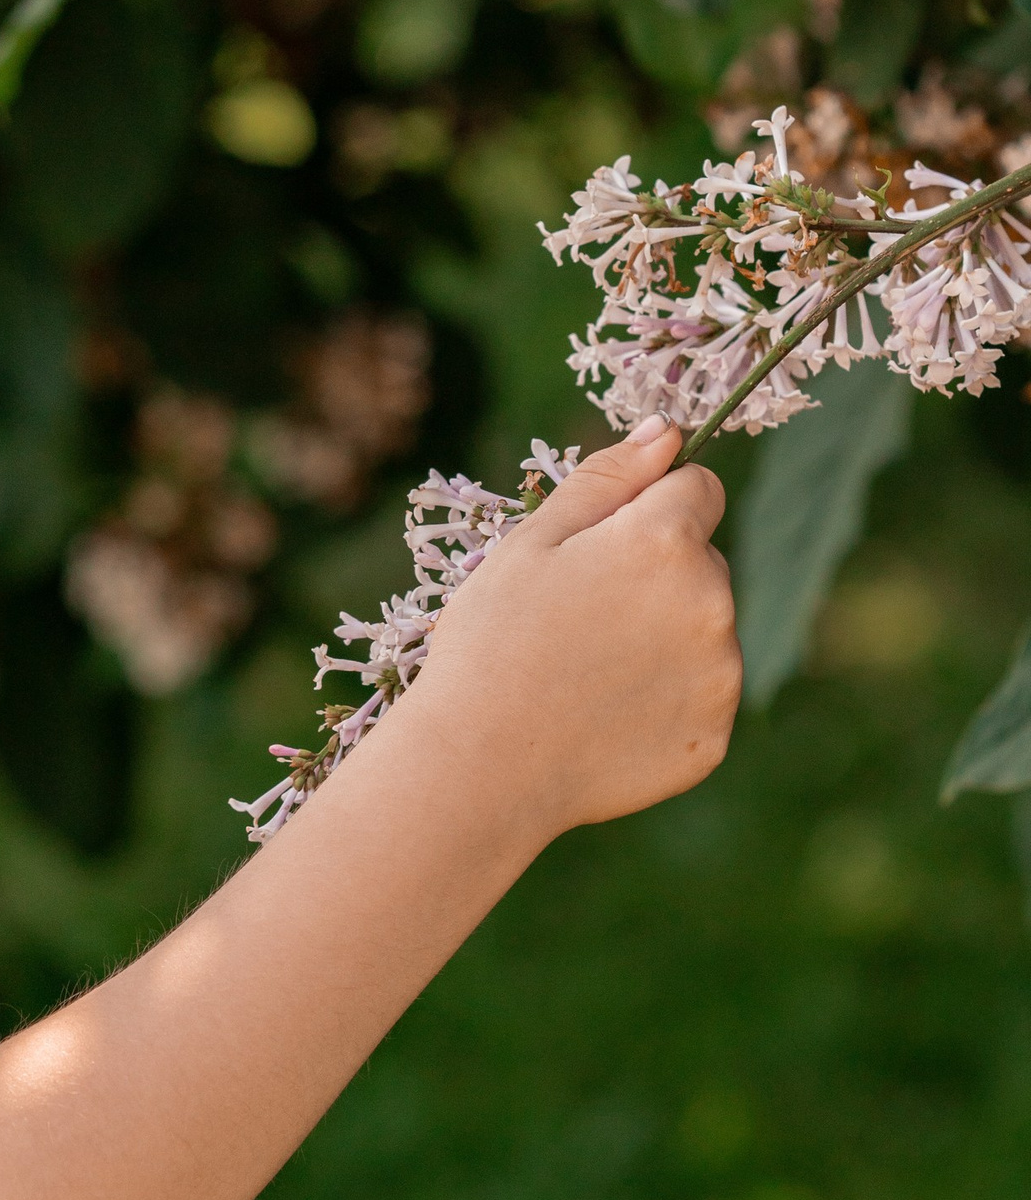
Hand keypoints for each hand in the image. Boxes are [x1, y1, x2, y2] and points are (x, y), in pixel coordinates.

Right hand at [409, 417, 741, 836]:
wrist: (480, 767)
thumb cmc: (490, 644)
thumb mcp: (530, 543)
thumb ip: (605, 479)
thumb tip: (668, 432)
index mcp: (667, 540)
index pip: (699, 489)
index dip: (648, 512)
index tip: (598, 552)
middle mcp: (713, 601)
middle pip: (703, 564)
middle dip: (655, 579)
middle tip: (576, 625)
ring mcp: (720, 675)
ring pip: (704, 633)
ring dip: (661, 642)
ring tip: (584, 677)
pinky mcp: (712, 735)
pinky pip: (698, 700)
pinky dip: (661, 705)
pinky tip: (601, 720)